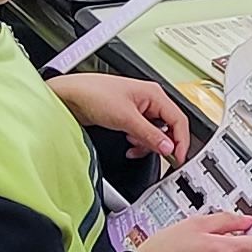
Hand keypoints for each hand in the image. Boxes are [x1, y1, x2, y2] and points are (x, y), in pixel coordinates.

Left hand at [52, 71, 188, 162]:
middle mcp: (149, 100)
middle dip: (160, 143)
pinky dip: (138, 142)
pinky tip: (130, 145)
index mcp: (154, 94)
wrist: (70, 96)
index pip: (178, 120)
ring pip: (154, 133)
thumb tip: (167, 147)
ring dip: (147, 144)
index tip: (179, 157)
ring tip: (135, 147)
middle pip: (168, 127)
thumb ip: (149, 135)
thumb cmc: (93, 94)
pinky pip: (142, 133)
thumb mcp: (125, 118)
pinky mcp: (128, 117)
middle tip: (157, 154)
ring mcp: (138, 109)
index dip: (181, 140)